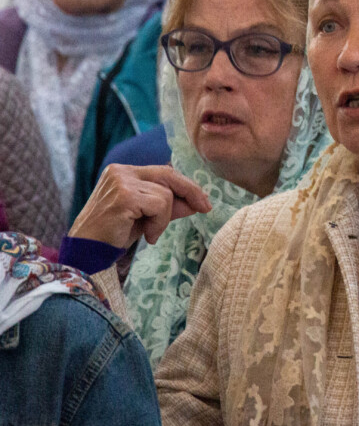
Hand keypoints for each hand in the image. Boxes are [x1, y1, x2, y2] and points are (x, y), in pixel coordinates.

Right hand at [69, 164, 210, 248]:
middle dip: (190, 191)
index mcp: (122, 172)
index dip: (185, 185)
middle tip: (205, 208)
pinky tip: (148, 236)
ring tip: (151, 234)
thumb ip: (168, 205)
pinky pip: (160, 205)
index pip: (163, 172)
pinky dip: (160, 223)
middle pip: (168, 175)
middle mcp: (120, 171)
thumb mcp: (146, 216)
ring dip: (165, 219)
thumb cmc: (113, 235)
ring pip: (166, 194)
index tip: (202, 200)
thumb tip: (197, 201)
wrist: (86, 253)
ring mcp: (120, 182)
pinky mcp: (124, 196)